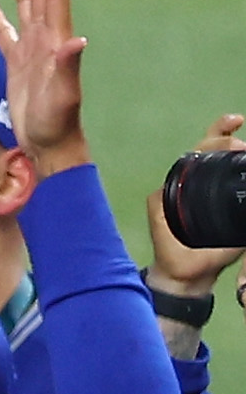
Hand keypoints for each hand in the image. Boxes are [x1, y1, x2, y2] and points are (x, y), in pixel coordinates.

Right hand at [0, 0, 88, 176]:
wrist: (49, 145)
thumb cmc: (57, 123)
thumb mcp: (63, 96)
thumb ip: (68, 66)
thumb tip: (76, 41)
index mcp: (55, 42)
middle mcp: (44, 39)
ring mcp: (30, 50)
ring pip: (24, 4)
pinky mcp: (16, 64)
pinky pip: (4, 33)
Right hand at [150, 114, 245, 296]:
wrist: (193, 274)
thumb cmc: (217, 248)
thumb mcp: (241, 226)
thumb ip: (245, 208)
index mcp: (206, 180)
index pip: (214, 148)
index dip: (222, 130)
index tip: (237, 119)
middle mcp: (187, 180)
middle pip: (201, 148)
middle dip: (220, 139)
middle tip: (240, 144)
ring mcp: (169, 190)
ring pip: (185, 161)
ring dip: (207, 152)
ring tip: (231, 149)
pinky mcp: (157, 203)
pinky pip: (166, 189)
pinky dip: (179, 186)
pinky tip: (190, 187)